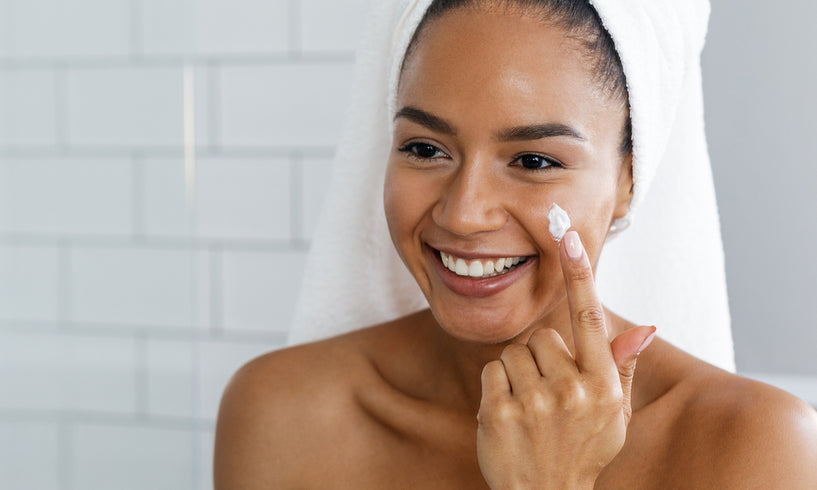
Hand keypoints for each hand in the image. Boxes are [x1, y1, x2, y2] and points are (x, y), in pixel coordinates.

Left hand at [476, 230, 655, 488]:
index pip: (590, 316)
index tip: (567, 234)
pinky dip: (496, 386)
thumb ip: (623, 368)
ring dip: (518, 372)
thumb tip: (645, 328)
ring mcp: (534, 401)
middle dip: (542, 357)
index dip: (579, 272)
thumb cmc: (582, 450)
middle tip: (548, 394)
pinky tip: (509, 414)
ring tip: (530, 406)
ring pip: (515, 350)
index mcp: (604, 385)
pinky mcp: (500, 411)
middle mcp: (572, 390)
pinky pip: (492, 369)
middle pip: (543, 335)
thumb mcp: (614, 415)